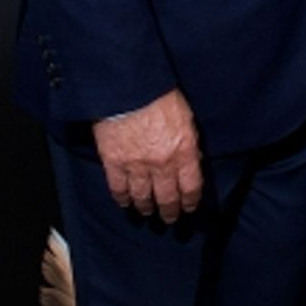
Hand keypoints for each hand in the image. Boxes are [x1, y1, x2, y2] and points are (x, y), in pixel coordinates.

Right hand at [93, 88, 202, 222]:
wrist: (128, 86)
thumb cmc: (159, 93)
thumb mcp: (185, 116)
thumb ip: (188, 142)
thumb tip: (192, 160)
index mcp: (183, 150)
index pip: (190, 187)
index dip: (190, 201)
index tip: (189, 208)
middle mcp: (162, 164)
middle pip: (167, 198)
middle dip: (170, 211)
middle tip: (170, 219)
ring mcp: (136, 165)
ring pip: (143, 197)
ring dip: (146, 208)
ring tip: (148, 212)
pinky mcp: (113, 162)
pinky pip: (118, 188)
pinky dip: (122, 199)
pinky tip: (125, 203)